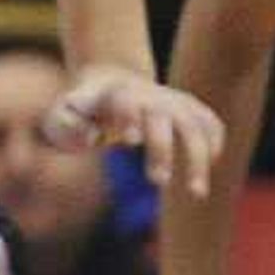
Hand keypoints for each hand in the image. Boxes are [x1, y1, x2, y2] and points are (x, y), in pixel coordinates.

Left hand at [40, 66, 221, 201]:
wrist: (109, 81)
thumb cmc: (81, 108)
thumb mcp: (60, 115)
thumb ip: (67, 124)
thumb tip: (94, 137)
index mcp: (115, 94)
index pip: (126, 103)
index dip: (130, 119)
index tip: (129, 142)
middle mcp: (149, 95)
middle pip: (163, 118)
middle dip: (163, 149)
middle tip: (157, 181)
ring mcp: (173, 100)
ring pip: (194, 124)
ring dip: (199, 157)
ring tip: (196, 193)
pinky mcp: (189, 108)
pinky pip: (210, 122)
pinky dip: (214, 143)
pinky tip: (210, 167)